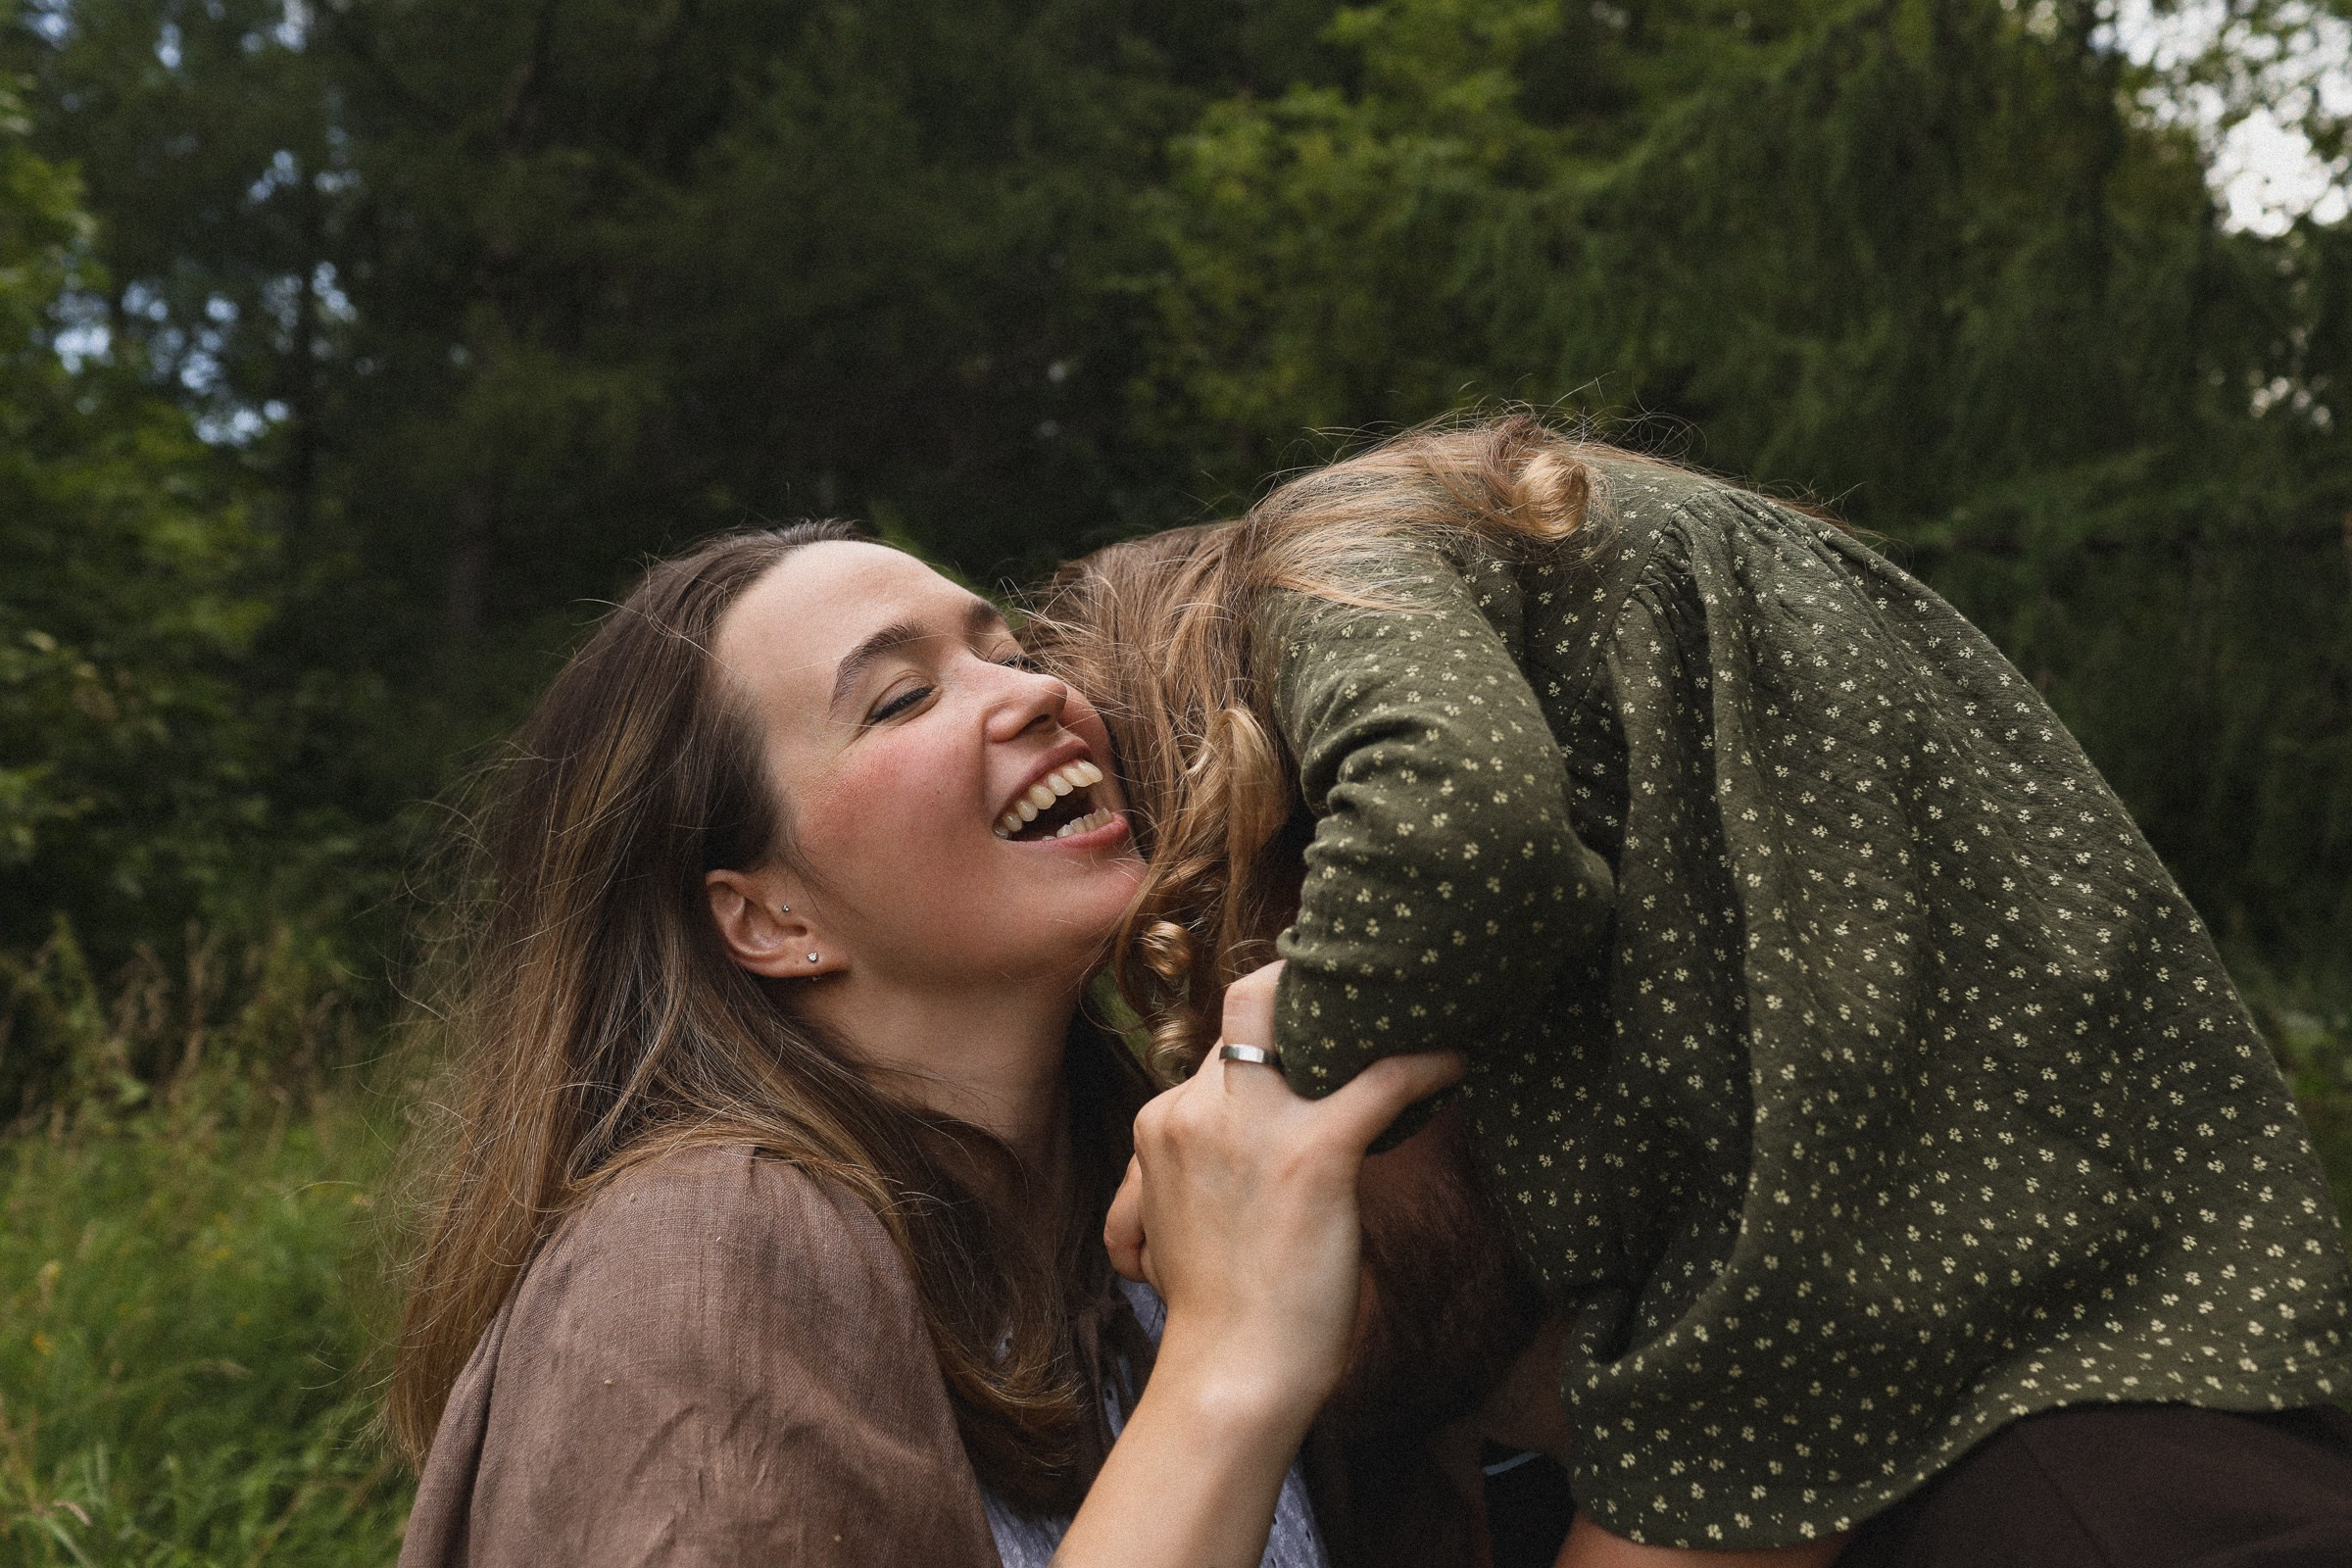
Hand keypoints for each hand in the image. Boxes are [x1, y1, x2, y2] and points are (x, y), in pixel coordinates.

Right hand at [1105, 960, 1463, 1426]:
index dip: (1267, 1037)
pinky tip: (1457, 1060)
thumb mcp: (1178, 1230)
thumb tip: (1230, 1174)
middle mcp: (1195, 1110)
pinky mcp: (1312, 1152)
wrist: (1231, 1375)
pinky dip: (1427, 1064)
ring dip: (1356, 1014)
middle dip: (1293, 984)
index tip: (1308, 1032)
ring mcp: (1252, 1126)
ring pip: (1295, 1015)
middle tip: (1349, 994)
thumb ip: (1194, 1179)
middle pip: (1247, 1004)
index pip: (1218, 1050)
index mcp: (1163, 1126)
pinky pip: (1383, 1079)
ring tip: (1409, 1010)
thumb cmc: (1219, 1318)